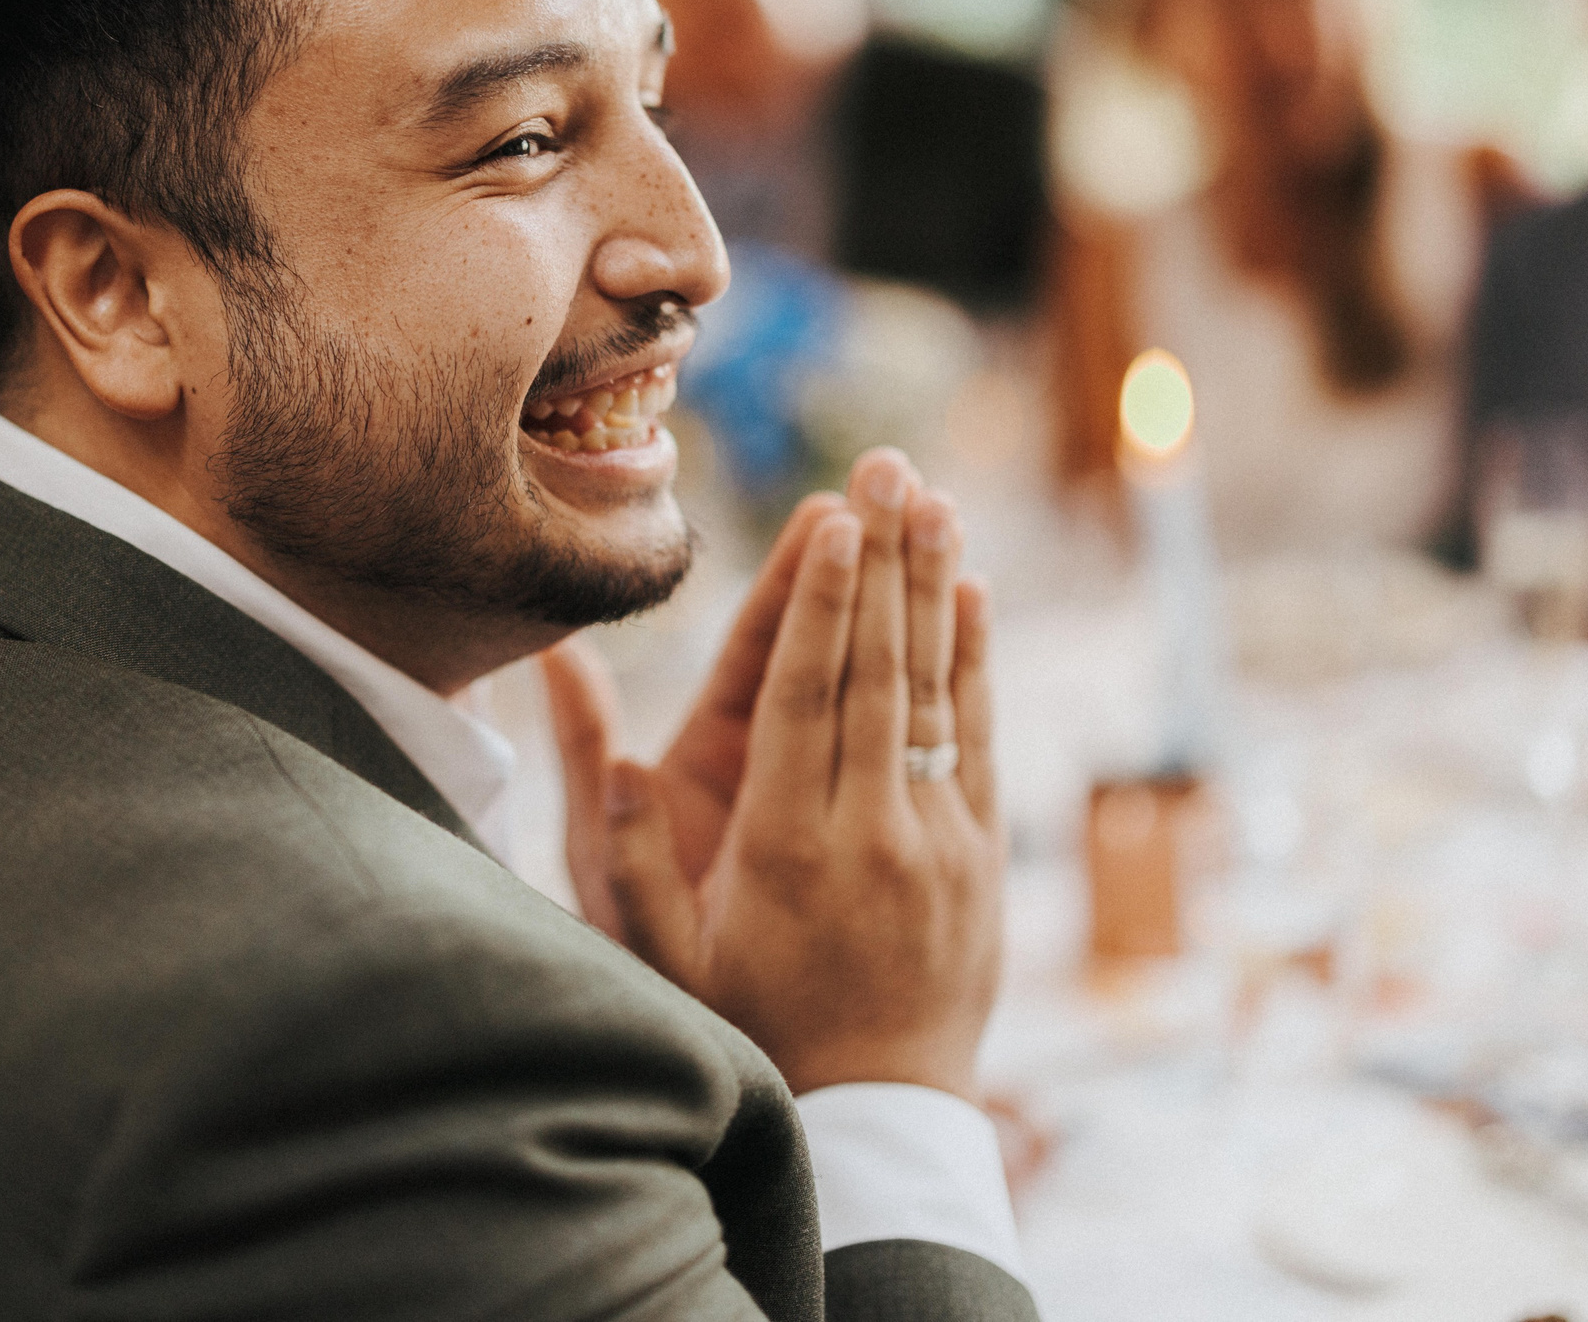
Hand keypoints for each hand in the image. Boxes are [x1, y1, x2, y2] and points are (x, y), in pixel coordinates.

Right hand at [543, 450, 1005, 1098]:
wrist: (875, 1121)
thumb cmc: (748, 1032)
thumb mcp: (660, 955)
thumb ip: (625, 847)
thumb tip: (606, 746)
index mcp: (789, 848)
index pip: (812, 699)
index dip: (824, 603)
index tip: (836, 518)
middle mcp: (874, 835)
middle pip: (882, 673)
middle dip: (884, 562)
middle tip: (889, 466)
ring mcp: (941, 845)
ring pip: (939, 693)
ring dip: (936, 588)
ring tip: (934, 496)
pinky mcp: (981, 859)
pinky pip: (982, 739)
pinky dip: (977, 660)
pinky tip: (972, 592)